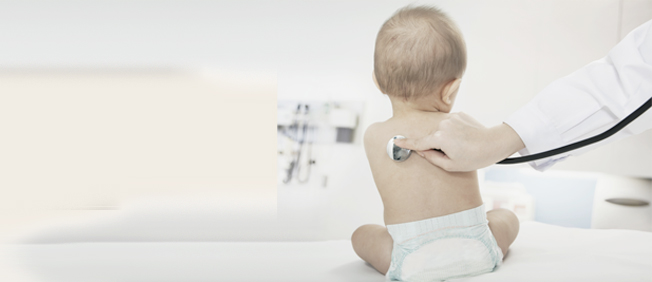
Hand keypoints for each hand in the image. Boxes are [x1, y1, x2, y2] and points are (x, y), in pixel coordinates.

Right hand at [394, 112, 524, 171]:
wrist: (494, 143)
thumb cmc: (474, 158)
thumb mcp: (451, 165)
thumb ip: (432, 158)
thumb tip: (422, 151)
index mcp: (439, 138)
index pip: (418, 142)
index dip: (406, 143)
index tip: (396, 141)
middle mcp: (442, 125)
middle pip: (431, 137)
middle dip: (437, 145)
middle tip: (455, 153)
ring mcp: (451, 118)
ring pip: (441, 130)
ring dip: (446, 137)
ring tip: (462, 145)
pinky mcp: (459, 114)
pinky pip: (450, 124)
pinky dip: (454, 131)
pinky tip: (465, 138)